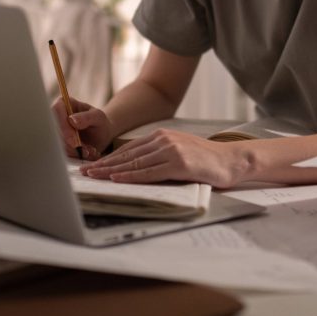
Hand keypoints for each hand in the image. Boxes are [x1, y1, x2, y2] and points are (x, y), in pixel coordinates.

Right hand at [51, 97, 113, 159]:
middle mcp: (54, 116)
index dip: (63, 127)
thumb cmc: (100, 123)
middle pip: (53, 131)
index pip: (55, 111)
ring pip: (55, 143)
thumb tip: (71, 120)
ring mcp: (53, 130)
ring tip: (90, 151)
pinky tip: (86, 154)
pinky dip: (73, 155)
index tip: (75, 142)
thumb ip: (87, 117)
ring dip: (73, 151)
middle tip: (87, 151)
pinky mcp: (55, 142)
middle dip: (70, 144)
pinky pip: (59, 151)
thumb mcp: (98, 117)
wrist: (101, 136)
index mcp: (62, 103)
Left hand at [80, 129, 247, 187]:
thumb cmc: (207, 161)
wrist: (232, 161)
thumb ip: (159, 156)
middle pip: (127, 155)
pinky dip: (131, 177)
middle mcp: (164, 139)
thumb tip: (136, 168)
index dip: (109, 159)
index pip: (129, 149)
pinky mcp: (179, 163)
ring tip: (94, 177)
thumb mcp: (180, 151)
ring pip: (135, 163)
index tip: (92, 167)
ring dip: (111, 171)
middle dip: (103, 165)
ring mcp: (171, 150)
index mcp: (162, 136)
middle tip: (84, 172)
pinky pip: (150, 172)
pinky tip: (117, 179)